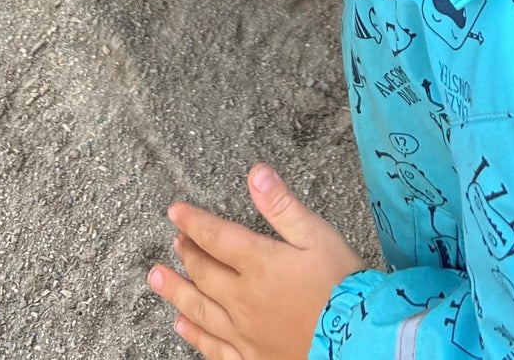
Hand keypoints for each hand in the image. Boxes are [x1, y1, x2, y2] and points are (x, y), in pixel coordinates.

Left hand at [149, 165, 366, 359]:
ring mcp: (245, 333)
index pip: (216, 237)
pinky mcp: (252, 358)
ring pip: (201, 310)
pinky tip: (183, 327)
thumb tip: (256, 173)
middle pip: (204, 273)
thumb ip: (282, 206)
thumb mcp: (317, 236)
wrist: (356, 342)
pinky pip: (215, 348)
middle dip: (186, 254)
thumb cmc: (341, 286)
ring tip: (157, 279)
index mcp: (258, 264)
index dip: (193, 222)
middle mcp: (244, 299)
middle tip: (173, 242)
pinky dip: (195, 336)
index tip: (175, 212)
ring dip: (177, 292)